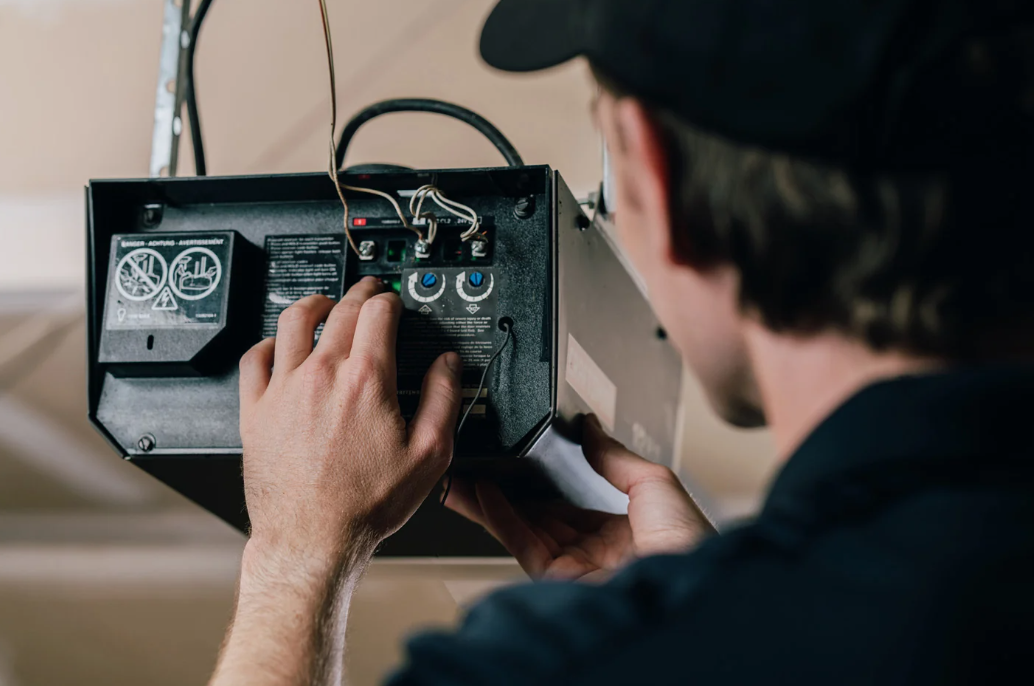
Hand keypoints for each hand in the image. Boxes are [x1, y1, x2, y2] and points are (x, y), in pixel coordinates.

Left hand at [238, 278, 463, 568]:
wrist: (312, 539)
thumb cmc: (365, 505)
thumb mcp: (429, 455)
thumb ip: (443, 399)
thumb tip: (447, 365)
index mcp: (367, 380)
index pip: (378, 312)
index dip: (391, 299)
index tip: (394, 303)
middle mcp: (322, 375)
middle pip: (340, 309)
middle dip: (360, 292)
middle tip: (369, 292)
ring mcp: (284, 389)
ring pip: (293, 321)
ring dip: (314, 304)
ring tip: (325, 304)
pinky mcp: (255, 410)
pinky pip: (255, 358)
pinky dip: (269, 342)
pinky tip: (280, 345)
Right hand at [445, 415, 711, 580]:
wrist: (687, 589)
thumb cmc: (688, 544)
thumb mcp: (657, 482)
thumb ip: (616, 456)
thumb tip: (590, 427)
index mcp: (625, 530)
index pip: (574, 500)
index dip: (545, 477)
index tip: (523, 453)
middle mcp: (597, 551)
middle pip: (541, 514)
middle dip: (509, 488)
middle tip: (483, 460)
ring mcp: (575, 567)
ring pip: (524, 528)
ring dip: (491, 500)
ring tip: (466, 471)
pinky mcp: (557, 581)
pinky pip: (522, 543)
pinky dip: (498, 518)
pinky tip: (480, 492)